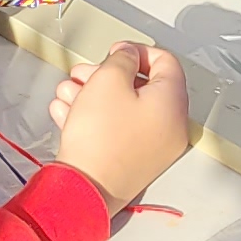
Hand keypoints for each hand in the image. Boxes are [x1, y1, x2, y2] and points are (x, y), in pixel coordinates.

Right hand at [48, 41, 192, 206]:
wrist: (83, 190)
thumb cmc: (99, 137)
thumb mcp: (109, 79)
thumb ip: (122, 58)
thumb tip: (128, 55)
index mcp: (172, 103)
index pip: (166, 62)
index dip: (137, 51)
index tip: (116, 52)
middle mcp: (168, 127)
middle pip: (142, 87)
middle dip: (107, 75)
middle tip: (85, 73)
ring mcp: (151, 148)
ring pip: (124, 109)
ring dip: (94, 95)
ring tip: (68, 92)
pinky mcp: (130, 162)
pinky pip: (116, 130)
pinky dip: (94, 118)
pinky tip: (67, 112)